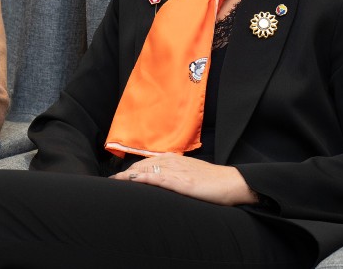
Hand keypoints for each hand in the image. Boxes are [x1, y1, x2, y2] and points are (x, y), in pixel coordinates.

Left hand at [110, 154, 258, 205]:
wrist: (232, 182)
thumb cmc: (213, 181)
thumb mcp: (190, 174)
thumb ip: (176, 174)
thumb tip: (162, 179)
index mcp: (174, 159)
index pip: (146, 163)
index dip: (130, 170)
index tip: (118, 177)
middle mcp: (173, 162)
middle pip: (142, 166)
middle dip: (125, 173)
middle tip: (111, 182)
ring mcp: (177, 171)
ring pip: (146, 170)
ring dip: (128, 176)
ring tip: (114, 182)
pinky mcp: (182, 182)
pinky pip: (159, 178)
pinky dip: (143, 179)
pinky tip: (133, 181)